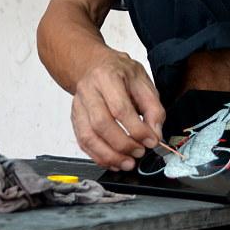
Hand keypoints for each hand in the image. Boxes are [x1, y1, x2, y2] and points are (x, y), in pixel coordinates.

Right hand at [71, 49, 165, 170]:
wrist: (97, 66)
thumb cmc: (121, 74)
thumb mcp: (144, 83)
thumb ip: (153, 109)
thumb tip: (155, 135)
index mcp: (107, 76)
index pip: (120, 108)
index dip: (137, 129)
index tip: (151, 141)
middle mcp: (88, 91)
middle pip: (101, 124)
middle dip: (123, 144)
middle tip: (139, 152)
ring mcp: (78, 106)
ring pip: (88, 136)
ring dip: (109, 155)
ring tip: (128, 163)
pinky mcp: (75, 119)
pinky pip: (83, 143)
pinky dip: (99, 157)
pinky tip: (114, 161)